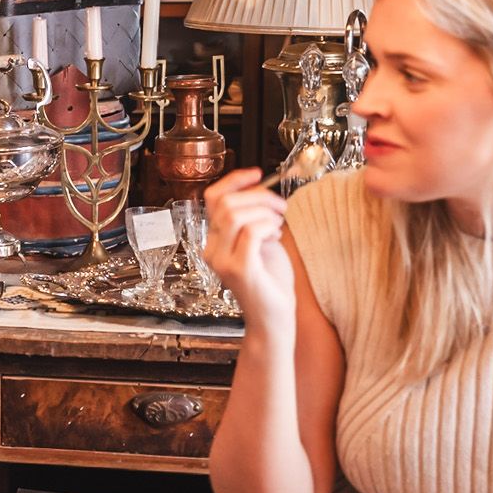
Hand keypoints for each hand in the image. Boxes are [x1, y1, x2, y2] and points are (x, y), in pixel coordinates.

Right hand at [202, 169, 295, 325]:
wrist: (273, 319)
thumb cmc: (270, 282)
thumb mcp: (261, 241)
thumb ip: (254, 218)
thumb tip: (259, 190)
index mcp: (215, 240)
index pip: (212, 198)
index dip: (234, 180)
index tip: (257, 173)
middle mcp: (212, 249)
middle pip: (225, 202)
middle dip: (258, 195)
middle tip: (279, 206)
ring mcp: (223, 260)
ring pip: (236, 214)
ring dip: (265, 212)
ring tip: (278, 224)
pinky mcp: (240, 269)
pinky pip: (252, 231)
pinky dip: (268, 226)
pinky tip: (276, 236)